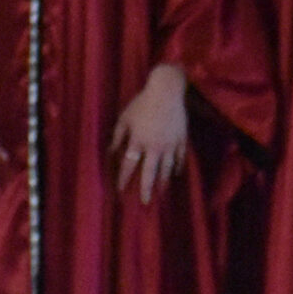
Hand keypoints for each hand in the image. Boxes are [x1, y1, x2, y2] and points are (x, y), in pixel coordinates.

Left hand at [111, 64, 190, 203]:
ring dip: (163, 182)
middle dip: (146, 189)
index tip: (120, 191)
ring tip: (161, 193)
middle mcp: (154, 146)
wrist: (167, 90)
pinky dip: (178, 167)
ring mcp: (170, 144)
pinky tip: (175, 173)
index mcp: (138, 141)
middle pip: (150, 173)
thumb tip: (111, 151)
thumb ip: (118, 136)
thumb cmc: (142, 102)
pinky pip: (180, 157)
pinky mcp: (181, 139)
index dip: (123, 179)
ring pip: (167, 168)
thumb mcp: (125, 118)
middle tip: (145, 202)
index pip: (129, 166)